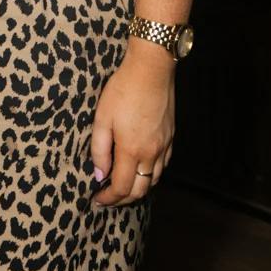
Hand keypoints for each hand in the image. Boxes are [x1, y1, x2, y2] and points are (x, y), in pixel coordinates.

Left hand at [91, 41, 174, 204]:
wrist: (152, 70)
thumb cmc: (123, 90)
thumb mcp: (102, 118)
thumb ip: (100, 150)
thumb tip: (100, 175)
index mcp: (132, 150)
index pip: (122, 188)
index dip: (109, 198)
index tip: (98, 200)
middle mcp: (152, 153)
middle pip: (140, 190)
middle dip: (124, 200)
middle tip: (110, 199)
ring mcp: (164, 146)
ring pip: (154, 180)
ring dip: (139, 189)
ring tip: (124, 187)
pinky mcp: (171, 137)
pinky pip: (164, 165)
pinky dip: (152, 174)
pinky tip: (143, 169)